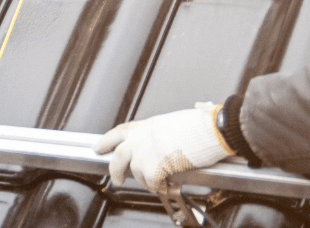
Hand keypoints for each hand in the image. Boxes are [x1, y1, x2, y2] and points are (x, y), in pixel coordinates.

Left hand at [93, 104, 229, 192]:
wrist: (210, 130)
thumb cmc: (199, 125)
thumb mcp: (171, 122)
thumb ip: (159, 134)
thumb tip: (161, 143)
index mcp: (146, 125)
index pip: (119, 132)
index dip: (107, 141)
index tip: (99, 146)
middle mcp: (140, 138)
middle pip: (118, 156)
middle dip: (115, 169)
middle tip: (117, 178)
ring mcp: (145, 153)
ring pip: (136, 173)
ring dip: (145, 180)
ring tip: (155, 183)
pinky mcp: (154, 167)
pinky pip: (151, 182)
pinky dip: (157, 186)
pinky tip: (164, 185)